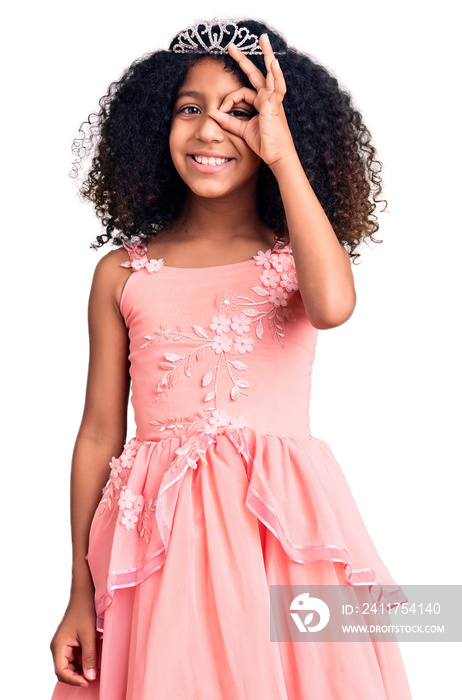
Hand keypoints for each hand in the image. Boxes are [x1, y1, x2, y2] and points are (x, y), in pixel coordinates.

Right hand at [50, 596, 97, 686]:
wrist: (84, 594)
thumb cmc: (84, 610)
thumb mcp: (89, 635)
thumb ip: (89, 657)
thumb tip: (89, 677)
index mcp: (58, 646)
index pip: (61, 671)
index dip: (73, 680)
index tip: (87, 682)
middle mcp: (58, 647)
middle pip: (64, 670)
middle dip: (77, 676)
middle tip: (92, 677)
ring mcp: (63, 644)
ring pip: (70, 665)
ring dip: (80, 669)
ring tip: (94, 669)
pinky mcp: (70, 642)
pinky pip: (74, 657)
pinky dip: (82, 661)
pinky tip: (92, 661)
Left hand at [209, 34, 297, 168]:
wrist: (276, 155)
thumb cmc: (264, 144)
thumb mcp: (242, 130)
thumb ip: (229, 121)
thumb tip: (213, 113)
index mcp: (260, 103)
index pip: (241, 92)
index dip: (228, 100)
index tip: (220, 110)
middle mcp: (267, 98)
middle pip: (255, 73)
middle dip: (243, 59)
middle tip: (232, 46)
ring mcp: (273, 99)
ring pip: (269, 73)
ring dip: (266, 55)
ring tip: (263, 39)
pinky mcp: (275, 105)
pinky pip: (277, 87)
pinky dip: (276, 75)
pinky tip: (274, 63)